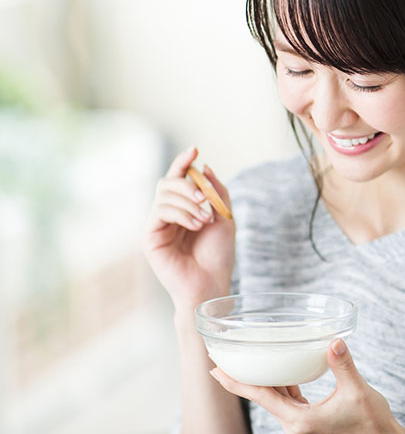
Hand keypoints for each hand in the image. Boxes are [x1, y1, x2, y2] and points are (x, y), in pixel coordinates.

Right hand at [142, 146, 235, 313]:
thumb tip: (204, 166)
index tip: (195, 149)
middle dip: (187, 184)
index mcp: (184, 208)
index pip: (178, 178)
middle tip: (205, 198)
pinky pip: (161, 211)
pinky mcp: (150, 238)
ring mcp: (157, 225)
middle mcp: (168, 214)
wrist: (211, 284)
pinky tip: (195, 225)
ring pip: (164, 194)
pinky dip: (181, 213)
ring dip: (188, 202)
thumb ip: (216, 191)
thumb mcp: (225, 217)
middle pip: (168, 182)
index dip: (183, 162)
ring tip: (204, 219)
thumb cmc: (218, 255)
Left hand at [209, 339, 404, 433]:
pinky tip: (281, 372)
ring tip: (247, 363)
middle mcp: (295, 426)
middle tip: (221, 361)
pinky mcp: (309, 422)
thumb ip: (342, 364)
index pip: (261, 397)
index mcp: (300, 420)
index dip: (237, 383)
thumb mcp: (356, 389)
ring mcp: (301, 426)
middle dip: (242, 380)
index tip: (216, 370)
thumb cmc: (371, 419)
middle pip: (261, 398)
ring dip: (262, 382)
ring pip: (274, 400)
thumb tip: (333, 342)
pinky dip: (281, 386)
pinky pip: (287, 401)